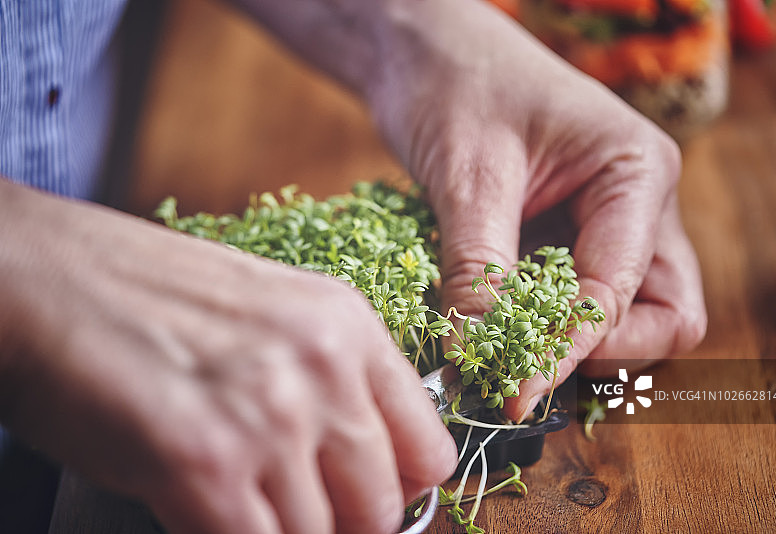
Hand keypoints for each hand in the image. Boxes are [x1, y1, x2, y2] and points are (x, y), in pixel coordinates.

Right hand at [0, 180, 455, 533]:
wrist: (51, 279)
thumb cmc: (152, 300)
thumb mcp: (274, 319)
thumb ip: (332, 383)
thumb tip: (362, 459)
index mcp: (348, 327)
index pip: (429, 449)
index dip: (400, 488)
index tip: (367, 499)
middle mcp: (323, 369)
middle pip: (384, 507)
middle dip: (345, 526)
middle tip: (297, 512)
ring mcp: (269, 416)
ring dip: (285, 533)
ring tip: (241, 503)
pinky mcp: (205, 464)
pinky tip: (209, 514)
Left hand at [366, 0, 706, 420]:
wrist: (425, 50)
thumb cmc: (455, 84)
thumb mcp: (468, 178)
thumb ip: (479, 269)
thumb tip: (476, 355)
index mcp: (635, 174)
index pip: (621, 290)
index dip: (570, 347)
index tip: (514, 389)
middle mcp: (636, 204)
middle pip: (660, 314)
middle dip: (599, 351)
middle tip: (526, 369)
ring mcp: (605, 222)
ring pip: (623, 314)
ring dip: (569, 343)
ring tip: (504, 350)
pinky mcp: (566, 235)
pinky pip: (572, 298)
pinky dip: (539, 323)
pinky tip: (491, 326)